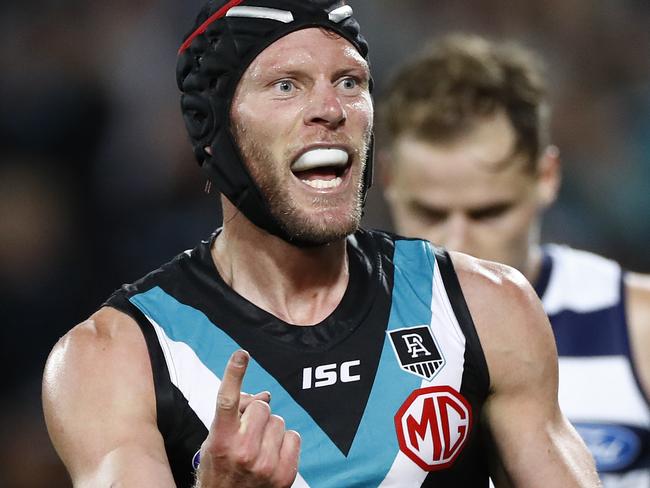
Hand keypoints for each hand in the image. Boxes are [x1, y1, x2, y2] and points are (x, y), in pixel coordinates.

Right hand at [195, 350, 300, 487]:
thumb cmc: (220, 468)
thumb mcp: (215, 440)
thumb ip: (236, 414)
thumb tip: (265, 395)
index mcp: (220, 440)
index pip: (228, 401)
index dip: (234, 374)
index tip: (241, 355)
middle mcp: (242, 452)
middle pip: (262, 407)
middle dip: (256, 416)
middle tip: (247, 432)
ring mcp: (265, 465)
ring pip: (279, 421)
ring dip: (270, 430)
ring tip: (258, 447)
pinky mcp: (284, 474)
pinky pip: (294, 436)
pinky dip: (286, 442)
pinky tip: (272, 455)